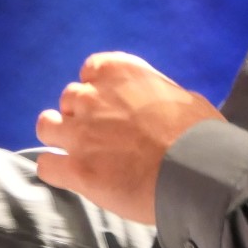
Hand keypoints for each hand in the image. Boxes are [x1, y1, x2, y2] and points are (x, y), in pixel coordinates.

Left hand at [33, 52, 223, 223]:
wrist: (199, 174)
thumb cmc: (201, 136)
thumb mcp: (184, 97)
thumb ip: (157, 95)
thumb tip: (158, 104)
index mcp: (120, 72)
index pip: (91, 69)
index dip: (99, 88)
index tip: (110, 104)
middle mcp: (93, 97)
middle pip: (69, 99)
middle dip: (81, 114)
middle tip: (101, 134)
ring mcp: (80, 133)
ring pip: (47, 126)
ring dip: (58, 136)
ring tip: (76, 151)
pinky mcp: (77, 169)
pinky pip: (47, 166)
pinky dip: (56, 171)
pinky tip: (71, 177)